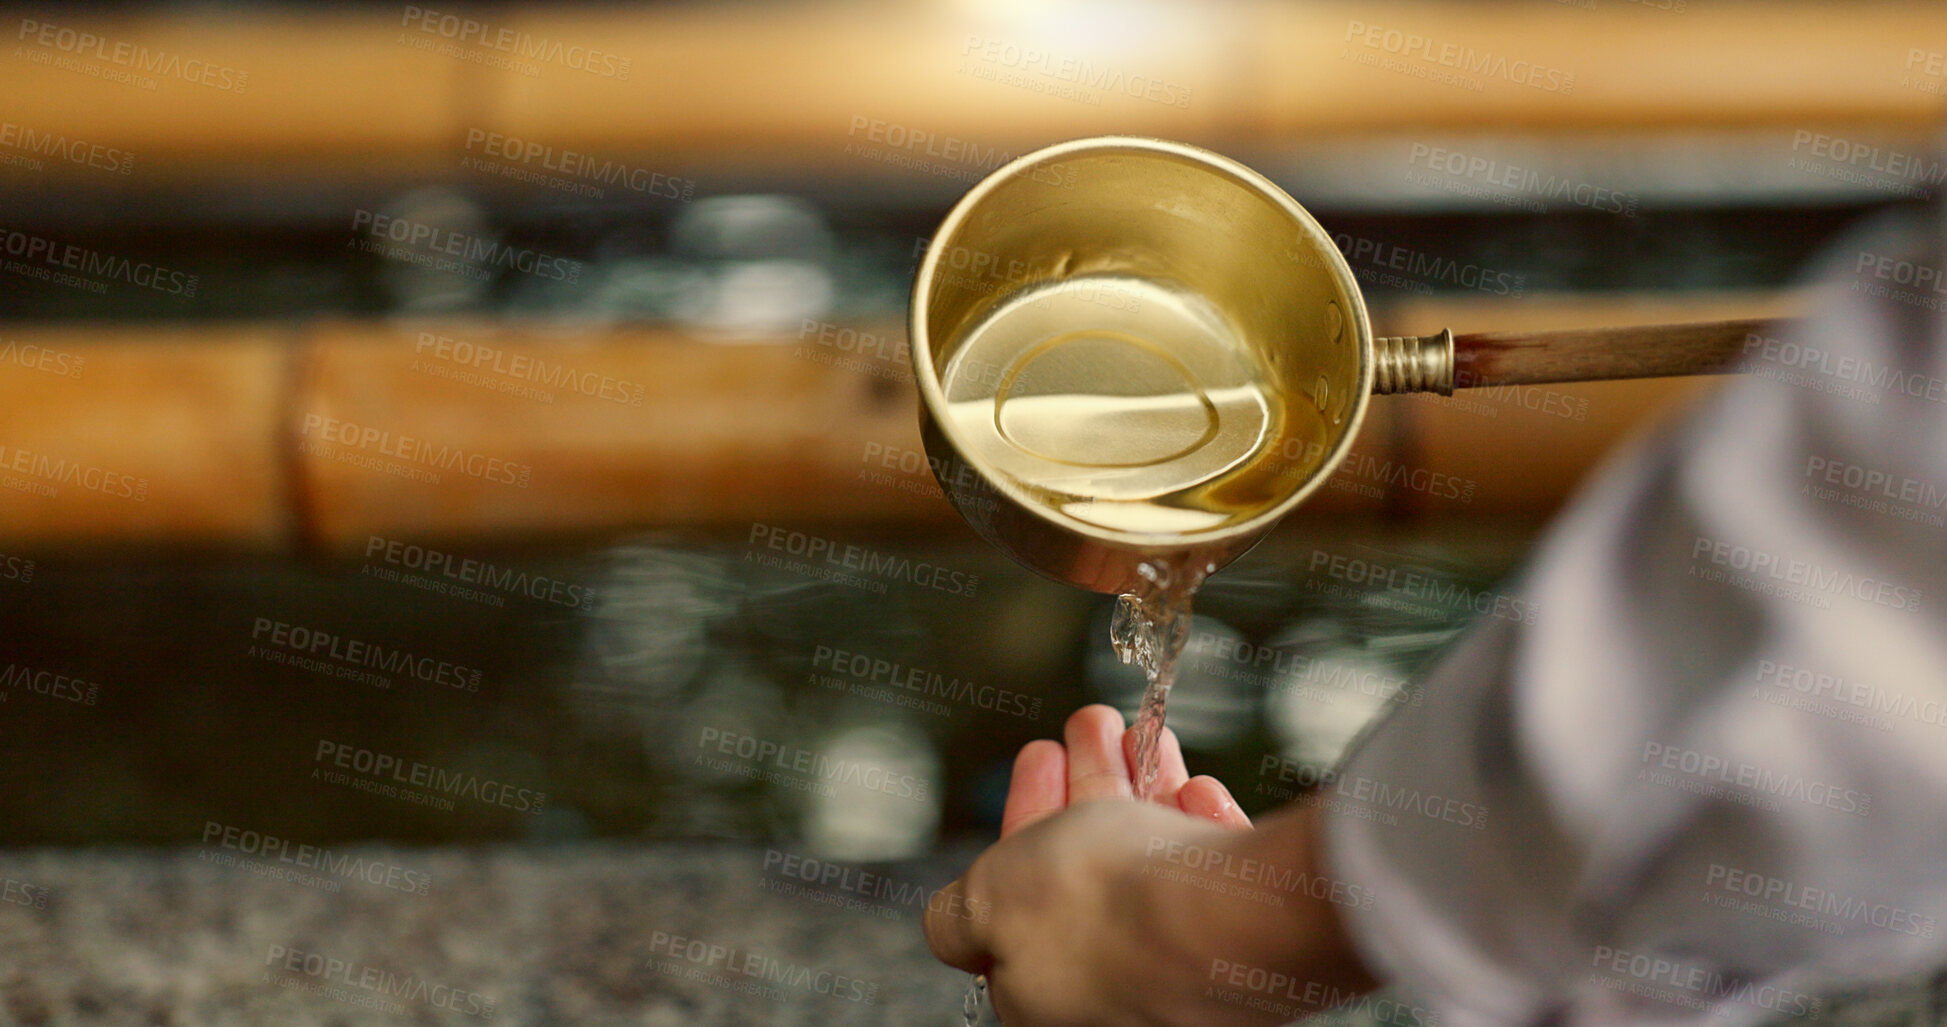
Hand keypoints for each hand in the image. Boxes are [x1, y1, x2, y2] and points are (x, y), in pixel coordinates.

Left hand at [926, 706, 1373, 1025]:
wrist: (1224, 919)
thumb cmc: (1098, 909)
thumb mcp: (986, 900)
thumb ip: (957, 915)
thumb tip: (953, 924)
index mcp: (1045, 1001)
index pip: (1025, 904)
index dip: (1025, 818)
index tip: (1040, 757)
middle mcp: (1117, 995)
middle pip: (1092, 877)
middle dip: (1087, 789)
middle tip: (1093, 726)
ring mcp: (1186, 976)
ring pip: (1158, 870)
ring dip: (1144, 791)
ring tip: (1144, 733)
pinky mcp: (1250, 954)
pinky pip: (1219, 885)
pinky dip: (1202, 830)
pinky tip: (1198, 792)